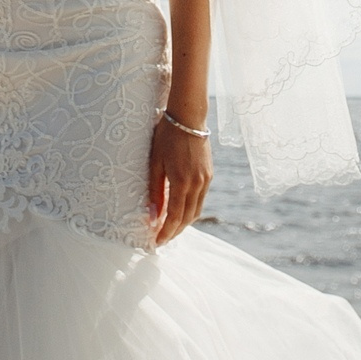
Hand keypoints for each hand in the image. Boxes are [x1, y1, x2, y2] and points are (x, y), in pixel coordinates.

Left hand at [146, 115, 212, 244]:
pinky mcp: (209, 174)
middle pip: (187, 218)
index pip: (174, 217)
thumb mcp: (155, 162)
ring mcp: (206, 179)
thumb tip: (151, 215)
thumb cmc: (166, 136)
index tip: (156, 242)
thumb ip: (154, 190)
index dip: (165, 232)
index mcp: (182, 182)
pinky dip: (190, 210)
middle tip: (161, 239)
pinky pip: (200, 199)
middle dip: (175, 232)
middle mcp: (197, 184)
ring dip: (183, 223)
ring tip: (169, 228)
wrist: (188, 116)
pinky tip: (180, 210)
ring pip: (196, 210)